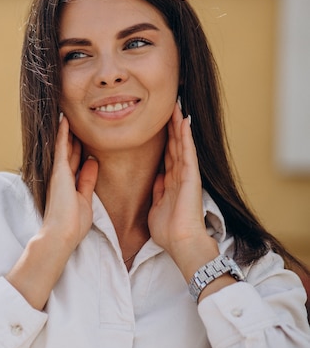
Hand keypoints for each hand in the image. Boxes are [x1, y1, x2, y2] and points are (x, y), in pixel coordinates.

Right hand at [41, 114, 98, 252]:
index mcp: (69, 183)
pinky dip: (63, 134)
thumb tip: (93, 161)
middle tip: (76, 117)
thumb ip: (87, 179)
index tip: (84, 135)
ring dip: (67, 130)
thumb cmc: (73, 223)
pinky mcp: (59, 171)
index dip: (80, 147)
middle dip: (73, 135)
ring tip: (69, 112)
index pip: (76, 160)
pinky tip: (65, 120)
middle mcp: (62, 175)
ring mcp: (59, 172)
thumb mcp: (86, 198)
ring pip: (64, 145)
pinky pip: (61, 148)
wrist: (62, 234)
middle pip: (69, 150)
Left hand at [148, 102, 209, 258]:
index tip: (161, 122)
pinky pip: (187, 151)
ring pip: (182, 143)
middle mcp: (180, 175)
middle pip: (175, 144)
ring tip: (176, 105)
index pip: (168, 154)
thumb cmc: (169, 230)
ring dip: (178, 124)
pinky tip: (183, 120)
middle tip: (169, 105)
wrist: (180, 242)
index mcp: (172, 182)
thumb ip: (158, 191)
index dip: (165, 138)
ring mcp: (187, 174)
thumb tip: (157, 178)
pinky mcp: (191, 176)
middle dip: (172, 126)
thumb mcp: (157, 206)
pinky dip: (185, 136)